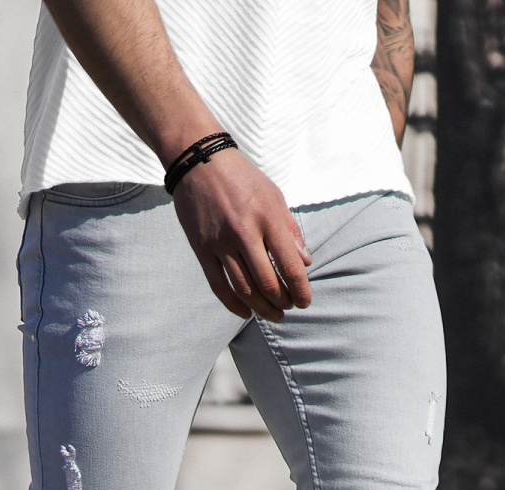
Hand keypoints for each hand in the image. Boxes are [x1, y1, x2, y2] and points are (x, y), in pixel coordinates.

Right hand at [172, 150, 312, 321]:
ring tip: (273, 314)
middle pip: (267, 283)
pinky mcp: (202, 249)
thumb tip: (306, 262)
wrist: (199, 161)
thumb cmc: (242, 178)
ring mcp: (220, 242)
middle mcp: (244, 233)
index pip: (289, 265)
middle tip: (289, 307)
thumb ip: (291, 231)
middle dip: (282, 302)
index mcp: (267, 218)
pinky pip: (218, 286)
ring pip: (244, 289)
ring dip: (261, 308)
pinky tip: (246, 313)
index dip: (300, 289)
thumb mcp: (274, 196)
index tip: (305, 301)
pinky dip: (234, 304)